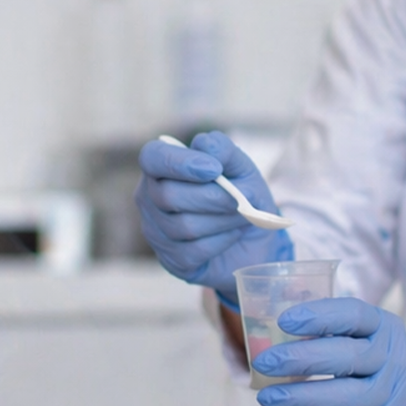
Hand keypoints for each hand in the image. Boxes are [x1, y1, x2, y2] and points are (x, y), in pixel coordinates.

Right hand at [135, 131, 293, 302]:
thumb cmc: (241, 195)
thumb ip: (223, 150)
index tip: (214, 169)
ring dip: (222, 219)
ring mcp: (156, 231)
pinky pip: (194, 251)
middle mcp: (150, 198)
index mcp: (161, 167)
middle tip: (239, 198)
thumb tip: (206, 145)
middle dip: (211, 197)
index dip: (179, 163)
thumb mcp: (240, 167)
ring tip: (242, 215)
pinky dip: (222, 240)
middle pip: (168, 196)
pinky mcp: (171, 260)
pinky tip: (232, 233)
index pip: (153, 158)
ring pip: (183, 225)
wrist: (255, 238)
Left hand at [251, 298, 405, 405]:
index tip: (283, 320)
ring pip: (349, 397)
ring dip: (303, 397)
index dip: (320, 316)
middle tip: (264, 362)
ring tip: (268, 397)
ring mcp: (392, 395)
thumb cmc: (372, 362)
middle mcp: (392, 358)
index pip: (354, 314)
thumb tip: (267, 330)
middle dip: (302, 358)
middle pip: (348, 356)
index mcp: (383, 327)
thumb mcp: (362, 336)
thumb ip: (327, 330)